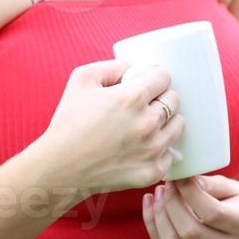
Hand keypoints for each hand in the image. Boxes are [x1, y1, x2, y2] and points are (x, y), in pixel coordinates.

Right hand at [40, 59, 185, 194]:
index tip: (149, 82)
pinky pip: (170, 154)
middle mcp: (147, 123)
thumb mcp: (82, 78)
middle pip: (174, 100)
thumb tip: (132, 69)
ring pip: (178, 125)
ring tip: (147, 124)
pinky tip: (143, 147)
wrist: (60, 168)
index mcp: (132, 97)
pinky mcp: (152, 172)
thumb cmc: (68, 122)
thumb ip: (112, 66)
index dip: (156, 77)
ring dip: (167, 121)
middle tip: (146, 103)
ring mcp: (152, 150)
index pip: (164, 77)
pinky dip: (160, 149)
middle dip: (162, 97)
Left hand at [142, 175, 238, 238]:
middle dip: (172, 203)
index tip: (180, 177)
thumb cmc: (234, 201)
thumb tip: (183, 178)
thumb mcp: (231, 187)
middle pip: (190, 231)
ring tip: (159, 192)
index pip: (212, 213)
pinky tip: (151, 203)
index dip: (191, 193)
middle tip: (167, 183)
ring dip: (159, 215)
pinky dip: (152, 224)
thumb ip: (209, 183)